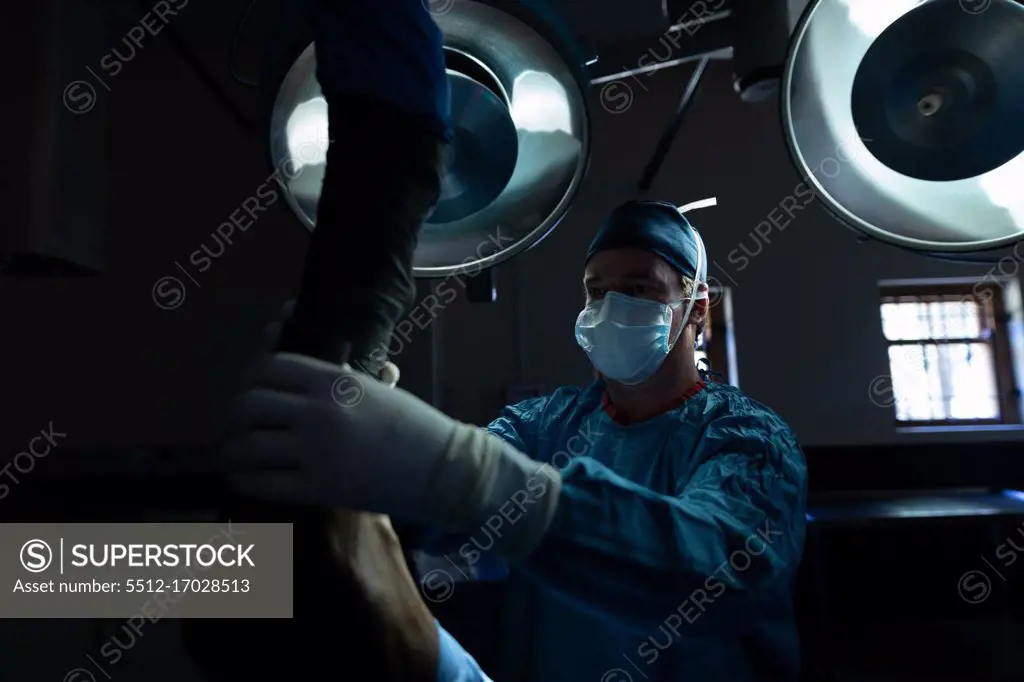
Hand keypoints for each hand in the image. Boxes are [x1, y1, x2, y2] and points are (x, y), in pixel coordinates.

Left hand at [226, 301, 563, 559]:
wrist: (441, 470)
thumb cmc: (409, 424)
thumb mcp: (372, 386)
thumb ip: (333, 368)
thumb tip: (291, 332)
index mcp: (334, 381)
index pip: (268, 367)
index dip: (250, 377)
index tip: (251, 388)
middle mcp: (318, 412)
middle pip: (247, 404)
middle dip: (235, 415)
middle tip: (240, 424)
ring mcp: (316, 451)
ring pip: (246, 445)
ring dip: (232, 449)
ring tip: (236, 453)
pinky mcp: (317, 488)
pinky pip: (259, 483)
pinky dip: (243, 480)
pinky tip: (245, 478)